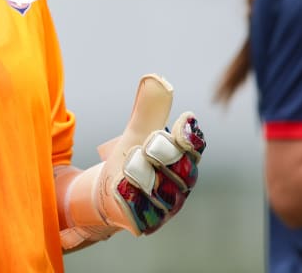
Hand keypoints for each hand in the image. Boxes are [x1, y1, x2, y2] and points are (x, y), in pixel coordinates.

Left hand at [60, 74, 205, 247]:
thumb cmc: (130, 158)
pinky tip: (119, 186)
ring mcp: (165, 208)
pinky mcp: (146, 223)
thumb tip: (155, 78)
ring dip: (138, 172)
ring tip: (127, 166)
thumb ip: (148, 110)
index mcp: (185, 161)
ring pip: (157, 188)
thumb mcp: (138, 132)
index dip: (187, 135)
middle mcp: (181, 186)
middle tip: (143, 147)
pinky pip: (137, 210)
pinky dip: (126, 194)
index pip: (194, 147)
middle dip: (157, 152)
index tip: (180, 121)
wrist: (107, 192)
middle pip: (176, 167)